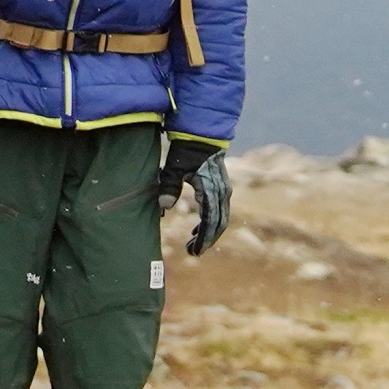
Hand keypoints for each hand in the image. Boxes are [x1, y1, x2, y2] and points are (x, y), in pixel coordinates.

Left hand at [157, 133, 231, 255]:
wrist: (203, 136)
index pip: (211, 221)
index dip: (203, 238)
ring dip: (208, 233)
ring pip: (220, 219)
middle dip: (206, 240)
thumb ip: (169, 186)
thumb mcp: (175, 167)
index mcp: (212, 190)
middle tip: (192, 252)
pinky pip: (218, 211)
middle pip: (219, 223)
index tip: (194, 251)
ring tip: (192, 245)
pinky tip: (196, 231)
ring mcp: (224, 191)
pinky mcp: (221, 189)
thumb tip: (164, 207)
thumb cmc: (187, 151)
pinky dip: (209, 223)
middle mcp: (222, 193)